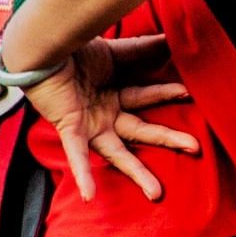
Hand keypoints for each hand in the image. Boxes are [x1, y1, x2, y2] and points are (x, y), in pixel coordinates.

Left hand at [18, 33, 200, 201]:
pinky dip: (83, 175)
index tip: (188, 92)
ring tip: (156, 193)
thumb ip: (144, 49)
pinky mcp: (70, 128)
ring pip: (117, 153)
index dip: (167, 94)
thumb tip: (172, 40)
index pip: (147, 98)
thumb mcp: (114, 52)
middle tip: (195, 147)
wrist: (40, 49)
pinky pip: (77, 155)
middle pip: (142, 131)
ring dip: (137, 173)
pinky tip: (90, 196)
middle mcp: (105, 114)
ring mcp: (89, 125)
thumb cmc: (73, 51)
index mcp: (116, 95)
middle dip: (168, 140)